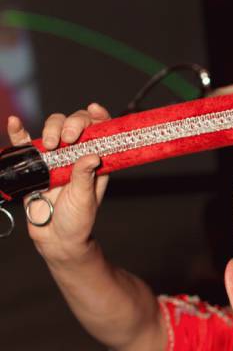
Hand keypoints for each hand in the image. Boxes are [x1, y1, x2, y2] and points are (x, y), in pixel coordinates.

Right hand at [7, 104, 110, 262]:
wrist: (56, 239)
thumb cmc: (77, 221)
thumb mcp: (85, 199)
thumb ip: (85, 177)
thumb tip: (92, 156)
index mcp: (94, 161)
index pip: (99, 131)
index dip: (98, 117)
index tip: (94, 111)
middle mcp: (76, 155)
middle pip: (74, 124)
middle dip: (72, 123)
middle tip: (69, 138)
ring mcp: (55, 158)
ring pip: (52, 129)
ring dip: (51, 129)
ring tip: (52, 145)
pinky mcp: (34, 165)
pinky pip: (25, 144)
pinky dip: (18, 132)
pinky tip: (15, 123)